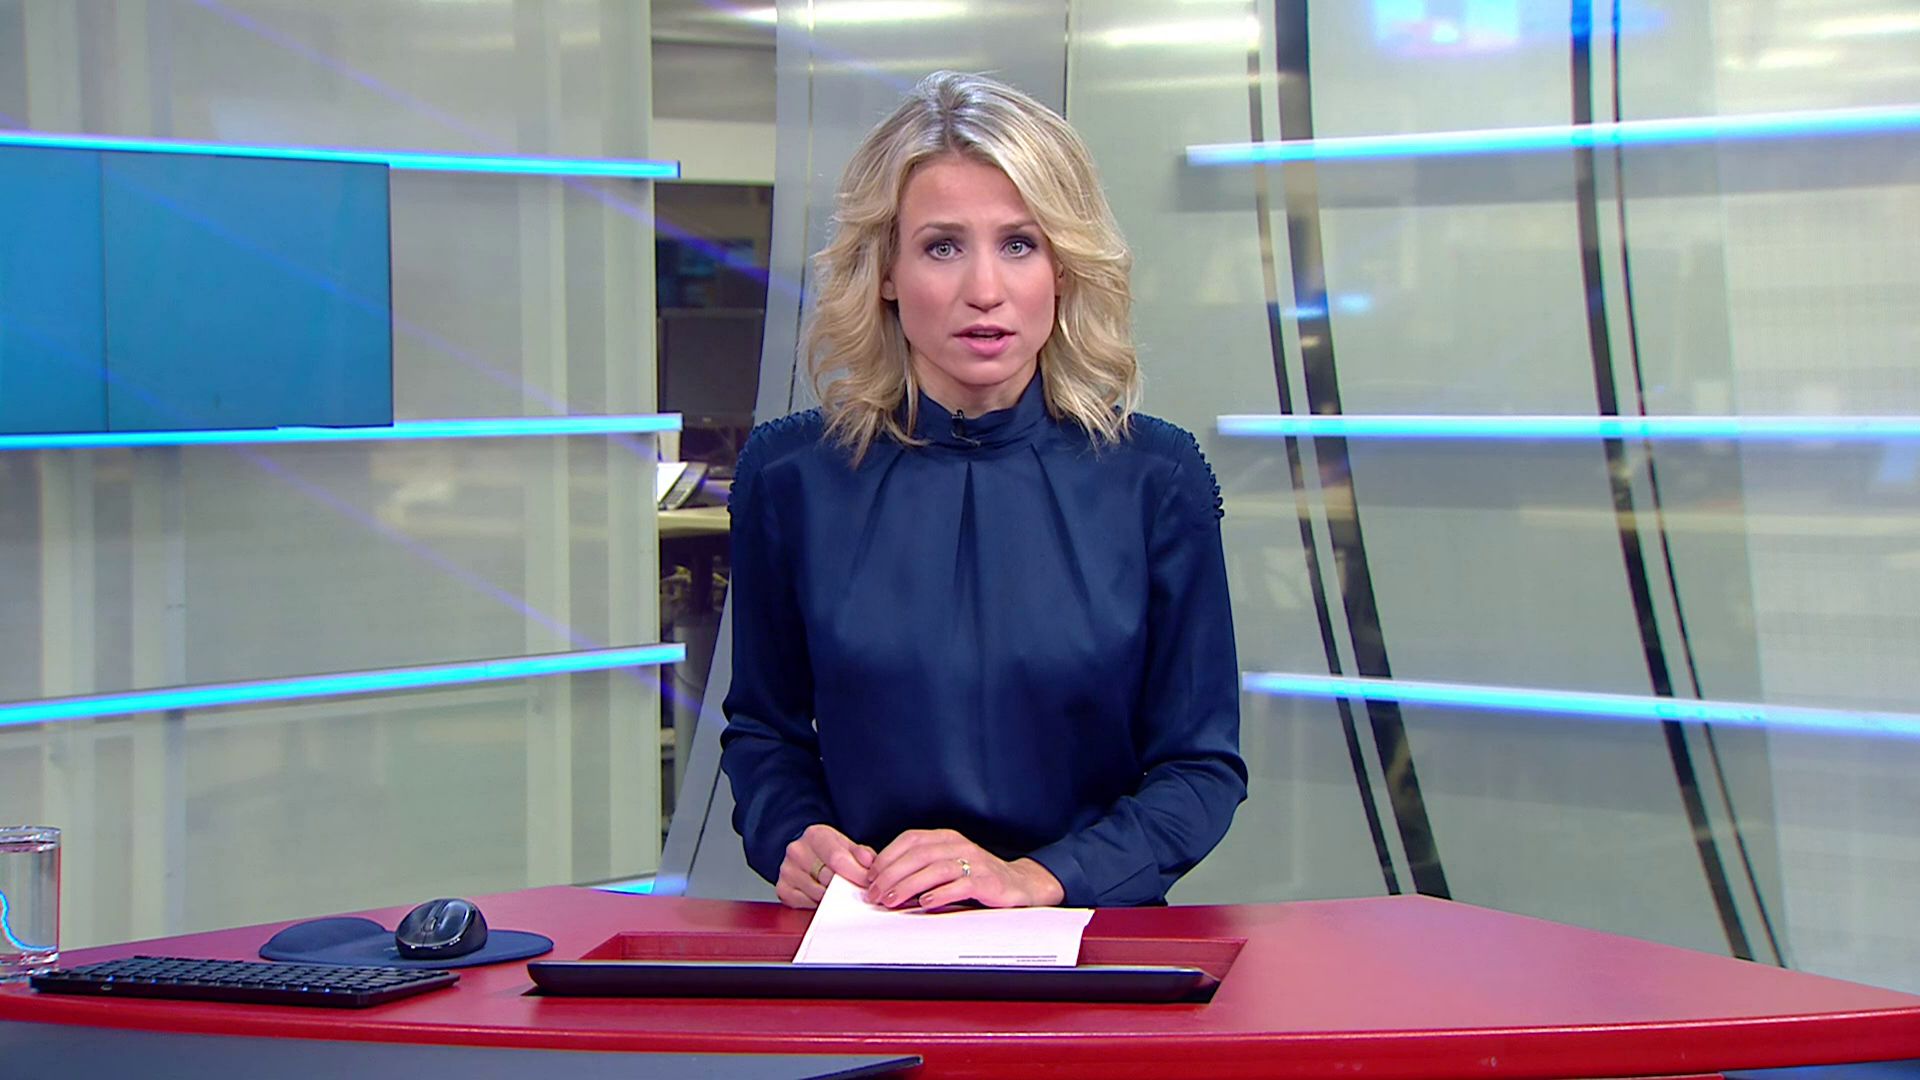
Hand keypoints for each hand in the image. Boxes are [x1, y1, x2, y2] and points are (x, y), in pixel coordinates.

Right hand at [776, 823, 875, 908]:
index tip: (867, 883)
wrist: (802, 851)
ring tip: (838, 891)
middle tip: (855, 889)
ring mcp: (787, 871)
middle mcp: (797, 851)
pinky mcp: (782, 889)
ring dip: (833, 898)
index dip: (856, 874)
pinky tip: (822, 895)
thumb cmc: (826, 849)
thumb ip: (861, 853)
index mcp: (815, 835)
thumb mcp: (845, 844)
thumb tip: (869, 862)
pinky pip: (806, 904)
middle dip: (846, 887)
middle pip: (828, 878)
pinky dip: (818, 903)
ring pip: (818, 894)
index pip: (837, 858)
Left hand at [864, 829, 1065, 909]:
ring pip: (936, 869)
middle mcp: (959, 845)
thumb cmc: (973, 877)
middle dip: (892, 875)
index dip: (887, 857)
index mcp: (946, 837)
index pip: (911, 839)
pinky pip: (961, 885)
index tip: (870, 878)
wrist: (1018, 886)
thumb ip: (910, 865)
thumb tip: (868, 863)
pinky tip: (926, 903)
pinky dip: (941, 893)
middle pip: (919, 854)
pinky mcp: (988, 881)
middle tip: (875, 895)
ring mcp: (975, 862)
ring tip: (893, 901)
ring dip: (910, 885)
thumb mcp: (941, 866)